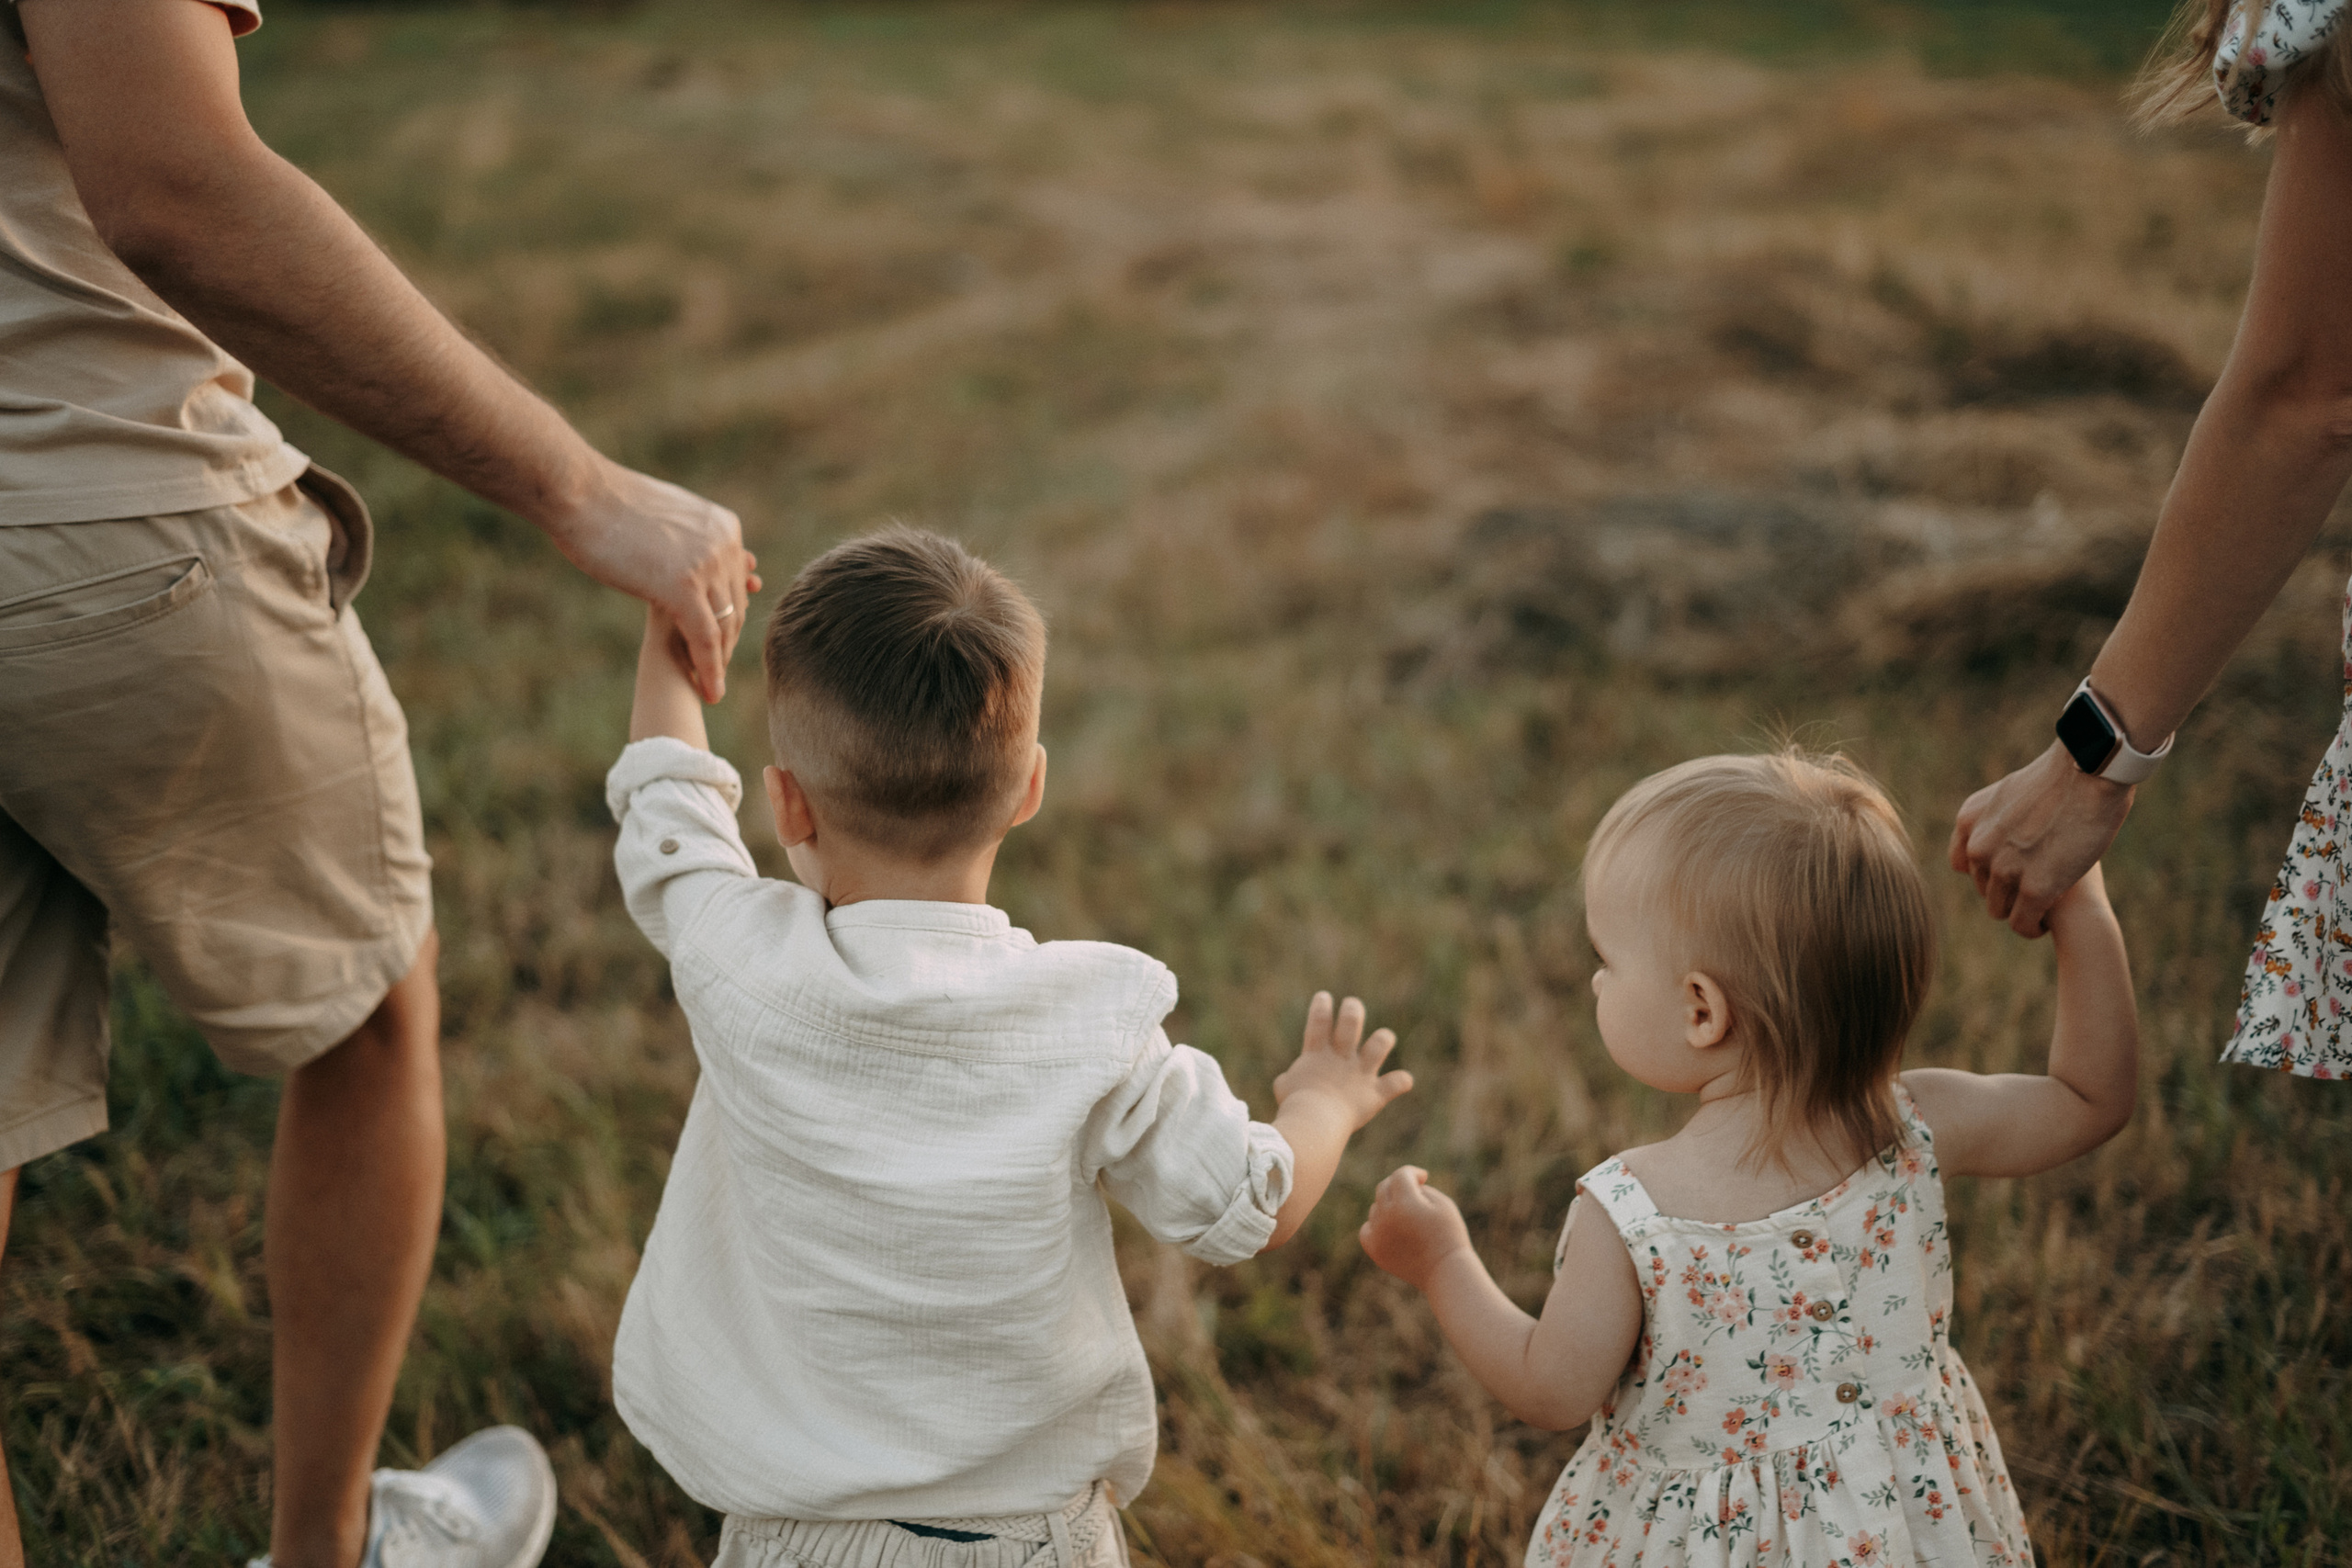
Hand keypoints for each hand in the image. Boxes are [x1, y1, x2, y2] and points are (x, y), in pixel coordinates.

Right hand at [548, 458, 758, 702]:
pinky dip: (709, 669)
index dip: (728, 618)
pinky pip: (705, 638)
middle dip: (725, 645)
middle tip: (714, 674)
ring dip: (719, 663)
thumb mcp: (664, 518)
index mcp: (725, 527)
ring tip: (710, 689)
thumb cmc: (609, 503)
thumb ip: (688, 538)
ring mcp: (707, 564)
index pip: (736, 585)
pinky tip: (709, 693)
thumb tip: (690, 554)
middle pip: (734, 609)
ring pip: (724, 627)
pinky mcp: (684, 586)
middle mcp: (725, 544)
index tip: (720, 646)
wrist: (580, 492)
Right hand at [1272, 992, 1411, 1132]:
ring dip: (1383, 1038)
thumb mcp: (1283, 1088)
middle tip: (1352, 1006)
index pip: (1319, 1021)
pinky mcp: (1375, 1093)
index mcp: (1316, 1055)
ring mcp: (1360, 1074)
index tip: (1324, 997)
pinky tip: (1404, 1081)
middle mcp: (1341, 1059)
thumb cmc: (1294, 1106)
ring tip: (1383, 1038)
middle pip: (1351, 1022)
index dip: (1321, 1006)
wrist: (1315, 1121)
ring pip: (1379, 1045)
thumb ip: (1288, 1080)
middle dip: (1353, 1010)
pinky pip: (1395, 1084)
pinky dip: (1401, 1081)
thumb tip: (1288, 1082)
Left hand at [1359, 1166, 1471, 1289]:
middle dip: (1399, 1185)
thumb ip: (1420, 1188)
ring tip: (1410, 1218)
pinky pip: (1367, 1228)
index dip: (1412, 1173)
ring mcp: (1378, 1234)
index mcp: (1405, 1203)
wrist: (1446, 1272)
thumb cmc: (1449, 1235)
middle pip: (1384, 1188)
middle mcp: (1387, 1216)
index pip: (1400, 1175)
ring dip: (1390, 1206)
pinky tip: (1392, 1228)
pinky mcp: (1375, 1250)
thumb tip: (1403, 1186)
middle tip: (1415, 1192)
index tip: (1424, 1177)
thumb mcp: (1442, 1204)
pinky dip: (1376, 1224)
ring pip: (1376, 1207)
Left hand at [1949, 741, 2132, 937]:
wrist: (2090, 772)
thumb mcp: (2011, 791)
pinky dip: (2032, 927)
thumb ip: (1995, 816)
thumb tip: (1997, 833)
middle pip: (1984, 889)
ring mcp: (2005, 868)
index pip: (1962, 864)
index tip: (2012, 869)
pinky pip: (2022, 923)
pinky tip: (2045, 922)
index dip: (1987, 871)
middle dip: (2008, 890)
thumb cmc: (2063, 776)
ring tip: (2044, 906)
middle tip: (2037, 886)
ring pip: (2000, 909)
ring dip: (2021, 910)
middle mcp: (1979, 847)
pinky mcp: (2035, 889)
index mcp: (1968, 821)